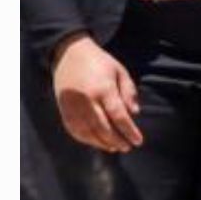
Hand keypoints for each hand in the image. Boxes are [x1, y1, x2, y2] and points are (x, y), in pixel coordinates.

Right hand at [52, 33, 145, 151]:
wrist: (68, 52)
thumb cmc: (99, 62)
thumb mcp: (120, 71)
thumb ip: (129, 92)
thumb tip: (134, 113)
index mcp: (103, 89)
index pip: (118, 116)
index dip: (129, 131)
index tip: (138, 141)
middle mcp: (86, 99)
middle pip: (103, 127)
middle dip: (117, 140)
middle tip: (127, 147)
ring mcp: (72, 104)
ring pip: (87, 131)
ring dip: (102, 143)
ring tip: (114, 147)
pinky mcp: (63, 107)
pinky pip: (73, 129)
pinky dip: (85, 139)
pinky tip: (96, 142)